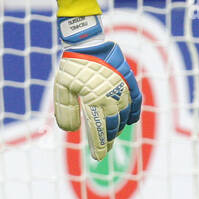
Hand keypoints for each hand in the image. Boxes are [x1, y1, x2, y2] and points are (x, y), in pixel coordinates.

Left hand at [53, 15, 141, 161]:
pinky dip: (134, 112)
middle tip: (103, 149)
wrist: (87, 41)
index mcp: (95, 100)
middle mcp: (112, 96)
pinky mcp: (129, 80)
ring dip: (119, 128)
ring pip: (125, 115)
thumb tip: (72, 130)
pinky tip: (130, 121)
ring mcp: (123, 88)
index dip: (99, 146)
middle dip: (108, 139)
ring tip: (112, 136)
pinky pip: (136, 100)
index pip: (99, 130)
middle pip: (113, 125)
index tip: (98, 157)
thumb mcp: (61, 88)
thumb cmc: (72, 66)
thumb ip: (65, 110)